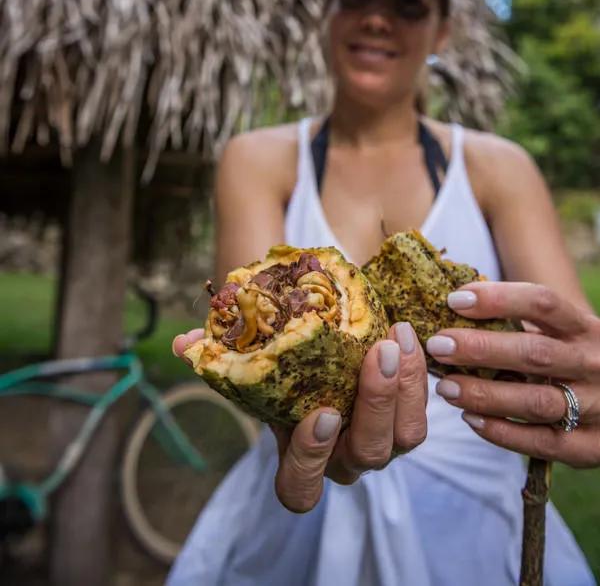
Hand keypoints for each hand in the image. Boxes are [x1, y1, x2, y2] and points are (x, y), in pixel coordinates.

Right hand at [173, 322, 427, 511]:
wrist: (325, 349)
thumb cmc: (283, 364)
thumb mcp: (252, 362)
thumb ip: (217, 356)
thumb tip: (183, 343)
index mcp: (300, 458)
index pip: (300, 488)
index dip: (311, 460)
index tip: (320, 414)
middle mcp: (343, 459)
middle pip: (366, 456)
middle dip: (374, 405)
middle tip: (376, 355)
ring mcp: (380, 442)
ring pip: (405, 438)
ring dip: (403, 388)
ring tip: (395, 338)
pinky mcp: (406, 418)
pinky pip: (419, 409)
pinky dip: (417, 372)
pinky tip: (404, 332)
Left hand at [427, 281, 599, 467]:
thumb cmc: (572, 358)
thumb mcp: (562, 333)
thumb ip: (522, 323)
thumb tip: (454, 309)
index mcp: (585, 328)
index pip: (543, 303)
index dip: (498, 298)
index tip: (455, 300)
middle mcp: (594, 364)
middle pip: (534, 353)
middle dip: (480, 349)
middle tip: (438, 345)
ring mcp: (596, 406)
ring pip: (535, 401)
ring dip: (485, 394)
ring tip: (446, 387)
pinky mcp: (591, 446)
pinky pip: (541, 442)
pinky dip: (502, 432)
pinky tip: (470, 418)